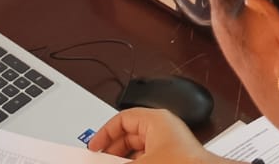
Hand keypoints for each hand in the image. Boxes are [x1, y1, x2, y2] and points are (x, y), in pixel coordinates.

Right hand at [88, 107, 216, 161]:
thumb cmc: (184, 163)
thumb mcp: (141, 163)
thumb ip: (118, 162)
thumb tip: (102, 161)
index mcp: (155, 120)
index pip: (122, 119)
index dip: (105, 133)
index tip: (94, 147)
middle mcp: (162, 129)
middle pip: (129, 136)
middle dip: (114, 151)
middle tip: (101, 162)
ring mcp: (169, 144)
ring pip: (138, 150)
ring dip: (125, 160)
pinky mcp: (173, 157)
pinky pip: (148, 158)